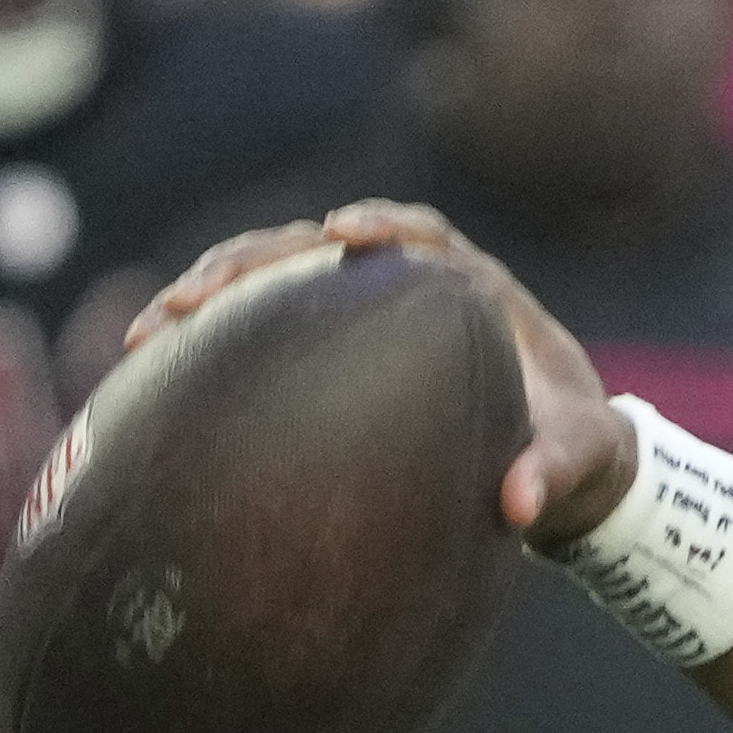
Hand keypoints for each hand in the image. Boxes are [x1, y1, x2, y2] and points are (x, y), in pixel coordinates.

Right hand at [125, 202, 631, 544]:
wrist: (560, 459)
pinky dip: (213, 344)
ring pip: (274, 282)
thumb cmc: (576, 445)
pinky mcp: (328, 343)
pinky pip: (264, 330)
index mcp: (473, 289)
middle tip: (197, 295)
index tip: (342, 234)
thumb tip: (520, 506)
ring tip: (152, 333)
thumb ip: (556, 472)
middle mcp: (407, 285)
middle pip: (316, 248)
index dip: (383, 225)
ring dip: (210, 296)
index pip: (423, 235)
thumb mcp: (579, 457)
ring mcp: (360, 312)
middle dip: (253, 260)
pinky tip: (153, 377)